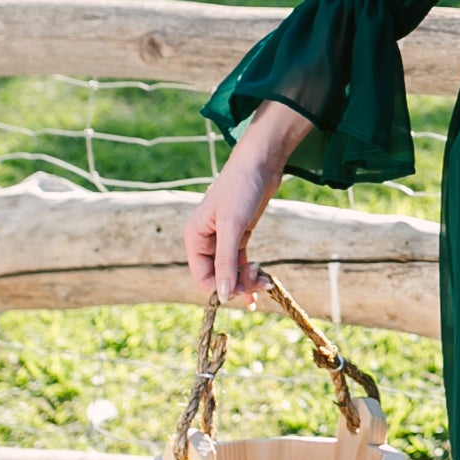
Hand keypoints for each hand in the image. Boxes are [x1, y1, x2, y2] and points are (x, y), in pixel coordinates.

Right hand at [182, 103, 311, 302]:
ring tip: (266, 284)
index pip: (202, 277)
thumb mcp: (232, 226)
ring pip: (230, 271)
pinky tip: (261, 284)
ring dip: (246, 281)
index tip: (242, 293)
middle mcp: (205, 240)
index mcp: (194, 238)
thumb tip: (222, 295)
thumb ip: (226, 262)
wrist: (260, 164)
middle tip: (261, 283)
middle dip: (237, 284)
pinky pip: (239, 262)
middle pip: (217, 276)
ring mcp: (222, 239)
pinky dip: (249, 273)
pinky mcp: (238, 235)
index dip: (220, 289)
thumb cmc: (241, 189)